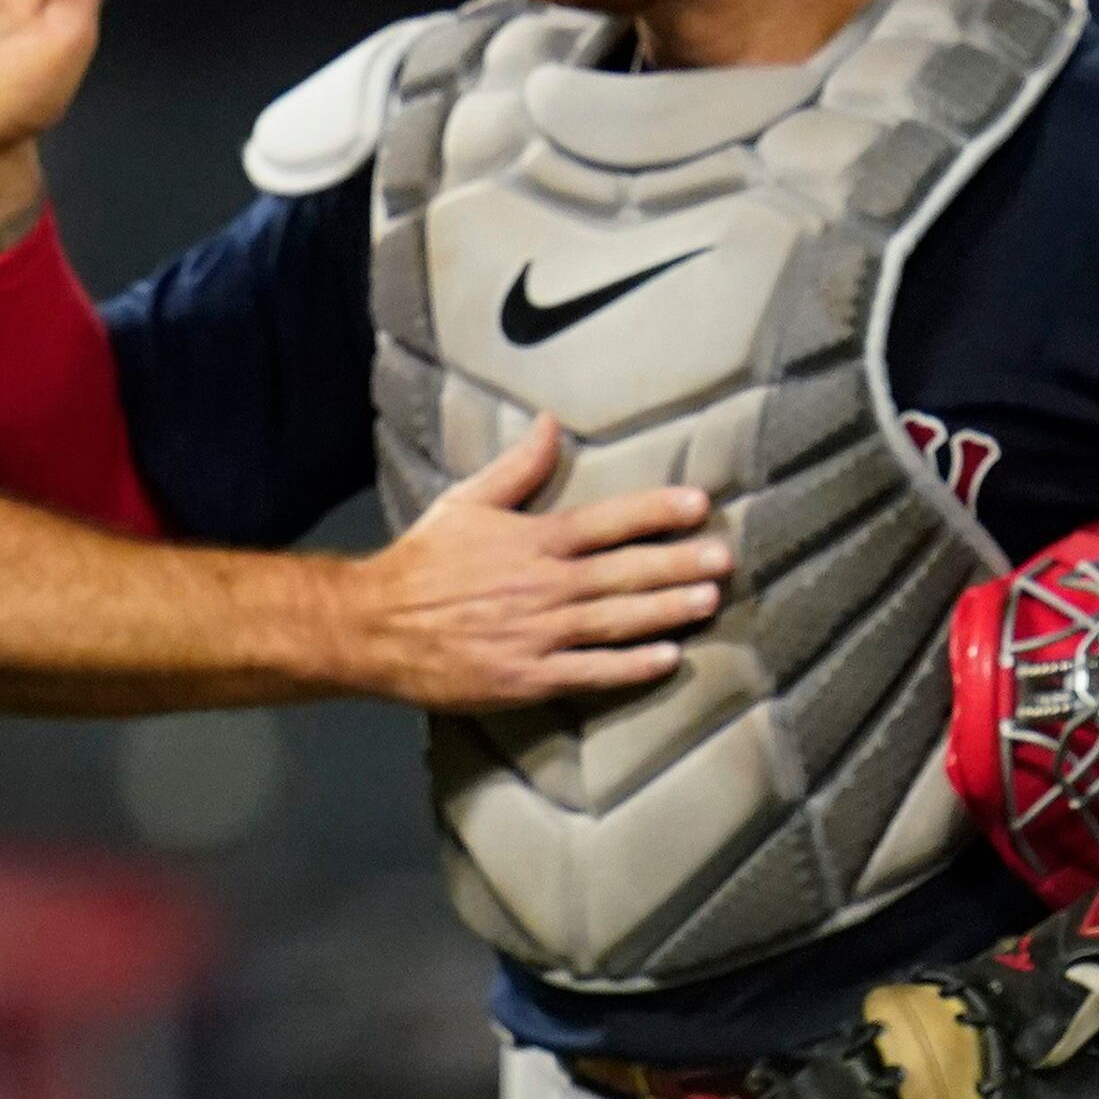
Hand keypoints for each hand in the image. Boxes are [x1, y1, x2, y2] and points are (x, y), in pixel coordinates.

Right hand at [320, 416, 727, 706]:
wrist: (373, 626)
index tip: (699, 504)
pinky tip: (667, 658)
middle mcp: (542, 585)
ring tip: (709, 600)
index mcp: (531, 540)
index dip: (656, 511)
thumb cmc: (422, 563)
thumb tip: (552, 422)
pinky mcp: (528, 676)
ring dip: (666, 609)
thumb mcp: (465, 503)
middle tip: (725, 557)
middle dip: (679, 562)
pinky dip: (631, 666)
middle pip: (623, 571)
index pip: (606, 521)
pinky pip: (591, 672)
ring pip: (616, 619)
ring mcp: (538, 633)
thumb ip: (517, 468)